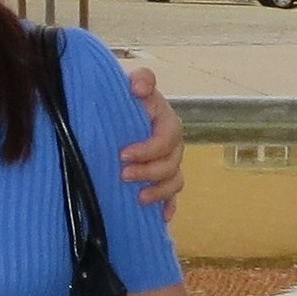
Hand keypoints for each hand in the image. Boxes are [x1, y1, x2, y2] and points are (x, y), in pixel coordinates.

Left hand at [121, 66, 183, 220]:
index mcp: (167, 122)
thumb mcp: (134, 83)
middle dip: (149, 172)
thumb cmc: (127, 98)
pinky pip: (173, 195)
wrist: (121, 109)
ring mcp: (170, 162)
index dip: (148, 149)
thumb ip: (142, 79)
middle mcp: (173, 144)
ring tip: (138, 197)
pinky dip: (169, 206)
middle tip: (122, 175)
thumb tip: (139, 87)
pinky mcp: (163, 177)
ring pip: (175, 181)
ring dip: (159, 191)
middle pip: (171, 164)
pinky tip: (161, 216)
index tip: (123, 154)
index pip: (166, 138)